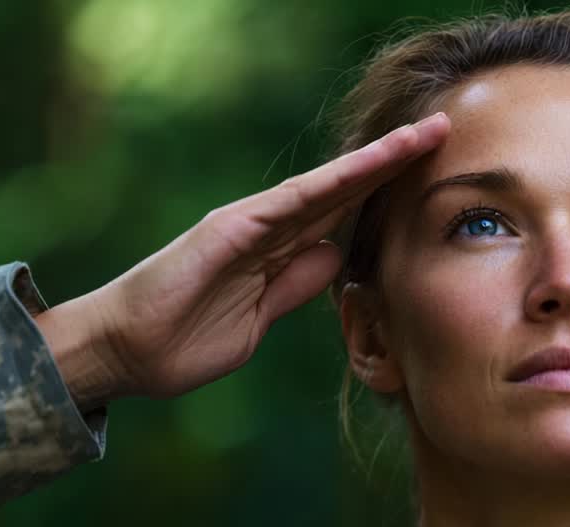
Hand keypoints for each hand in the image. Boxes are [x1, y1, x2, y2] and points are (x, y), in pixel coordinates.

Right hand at [39, 113, 449, 407]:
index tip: (435, 174)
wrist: (126, 353)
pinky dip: (324, 186)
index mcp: (279, 251)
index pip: (345, 213)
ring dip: (372, 163)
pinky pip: (285, 205)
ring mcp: (249, 225)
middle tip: (443, 131)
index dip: (388, 191)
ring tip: (419, 138)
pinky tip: (363, 169)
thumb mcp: (259, 321)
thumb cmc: (185, 341)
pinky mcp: (228, 232)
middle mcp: (269, 228)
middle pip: (344, 189)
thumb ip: (295, 287)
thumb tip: (335, 257)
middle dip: (394, 162)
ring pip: (324, 187)